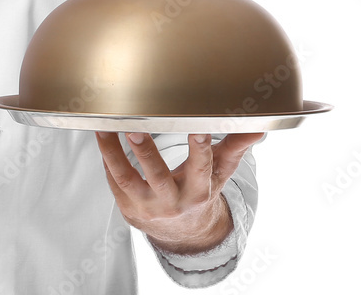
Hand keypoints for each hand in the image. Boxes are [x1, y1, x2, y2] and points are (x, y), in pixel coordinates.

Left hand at [95, 130, 264, 254]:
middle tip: (134, 127)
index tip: (197, 127)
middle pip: (157, 176)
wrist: (182, 233)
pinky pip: (114, 182)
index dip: (200, 148)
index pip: (201, 168)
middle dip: (146, 151)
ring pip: (126, 179)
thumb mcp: (219, 174)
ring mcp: (147, 207)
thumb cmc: (200, 192)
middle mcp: (172, 202)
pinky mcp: (127, 207)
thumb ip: (234, 148)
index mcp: (198, 191)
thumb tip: (257, 128)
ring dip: (113, 152)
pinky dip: (107, 160)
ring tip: (104, 127)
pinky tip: (103, 138)